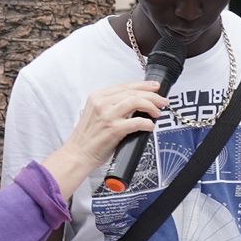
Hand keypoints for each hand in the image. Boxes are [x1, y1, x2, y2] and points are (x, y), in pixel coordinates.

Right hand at [41, 82, 168, 191]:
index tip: (155, 88)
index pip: (125, 86)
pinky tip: (150, 126)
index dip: (143, 85)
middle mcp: (102, 103)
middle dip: (152, 95)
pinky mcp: (113, 129)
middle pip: (133, 92)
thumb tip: (137, 103)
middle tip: (162, 101)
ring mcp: (107, 115)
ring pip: (136, 102)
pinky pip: (136, 122)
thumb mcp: (97, 113)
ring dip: (151, 106)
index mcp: (97, 97)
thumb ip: (112, 105)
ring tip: (158, 112)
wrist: (77, 154)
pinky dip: (147, 123)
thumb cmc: (88, 137)